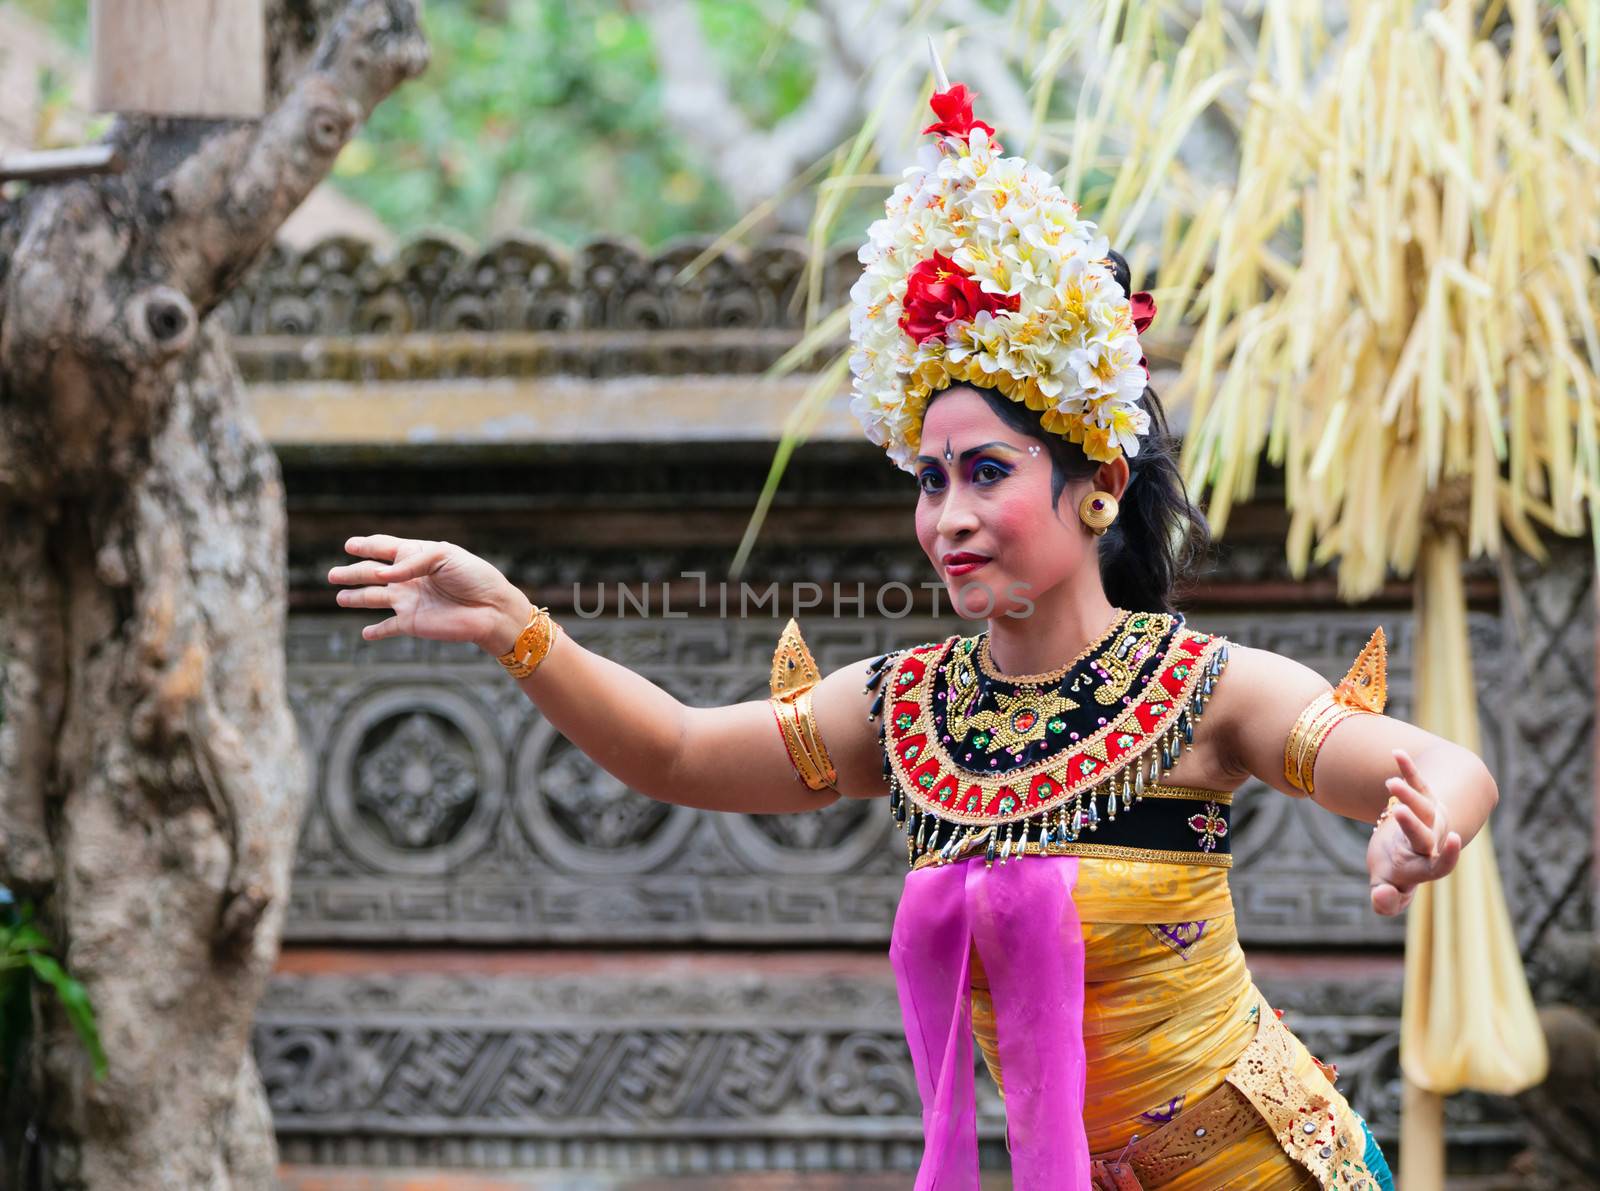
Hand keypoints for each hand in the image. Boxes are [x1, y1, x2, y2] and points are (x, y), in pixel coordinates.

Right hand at [327, 535, 531, 654]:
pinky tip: (365, 633)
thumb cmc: (474, 577)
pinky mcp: (411, 623)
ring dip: (356, 598)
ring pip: (373, 598)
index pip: (385, 548)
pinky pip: (388, 628)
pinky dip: (376, 631)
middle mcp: (409, 578)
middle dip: (352, 572)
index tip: (350, 544)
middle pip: (372, 573)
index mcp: (417, 556)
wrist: (492, 609)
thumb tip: (381, 573)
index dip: (366, 546)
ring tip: (340, 597)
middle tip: (331, 574)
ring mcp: (408, 601)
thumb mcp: (444, 557)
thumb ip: (410, 562)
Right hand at [1367, 747, 1462, 914]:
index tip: (1453, 839)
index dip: (1449, 855)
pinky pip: (1416, 782)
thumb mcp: (1385, 885)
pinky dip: (1407, 769)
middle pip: (1424, 834)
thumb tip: (1381, 897)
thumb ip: (1385, 900)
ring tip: (1390, 783)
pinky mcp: (1420, 799)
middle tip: (1398, 812)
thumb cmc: (1395, 868)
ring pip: (1421, 806)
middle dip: (1413, 824)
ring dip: (1407, 794)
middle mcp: (1430, 841)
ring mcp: (1426, 818)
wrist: (1411, 841)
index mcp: (1423, 866)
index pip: (1440, 866)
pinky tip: (1396, 752)